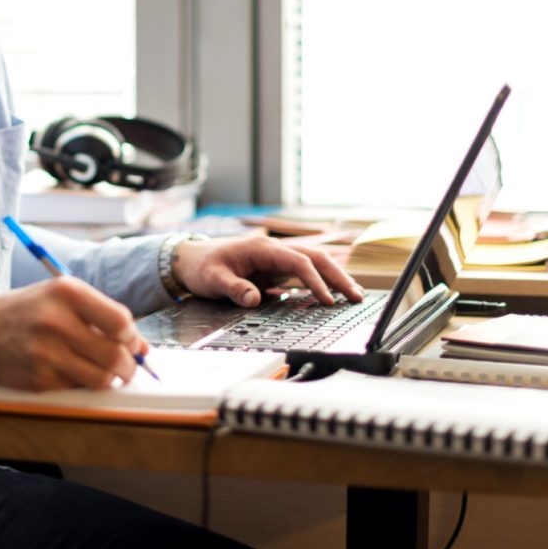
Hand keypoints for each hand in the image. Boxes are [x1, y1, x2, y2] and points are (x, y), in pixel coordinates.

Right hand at [0, 277, 149, 390]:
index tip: (132, 342)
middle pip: (114, 355)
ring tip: (106, 371)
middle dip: (129, 365)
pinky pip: (78, 389)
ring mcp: (45, 353)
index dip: (133, 337)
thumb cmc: (32, 310)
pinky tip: (73, 371)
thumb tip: (143, 348)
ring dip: (111, 379)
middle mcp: (55, 321)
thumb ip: (104, 316)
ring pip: (101, 379)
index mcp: (67, 292)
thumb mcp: (64, 298)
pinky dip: (83, 384)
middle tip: (127, 365)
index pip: (120, 321)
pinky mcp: (38, 380)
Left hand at [170, 235, 364, 307]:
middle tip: (356, 297)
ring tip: (354, 295)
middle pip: (315, 258)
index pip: (298, 262)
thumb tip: (253, 299)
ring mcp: (276, 259)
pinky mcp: (275, 269)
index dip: (315, 280)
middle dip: (337, 276)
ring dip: (334, 277)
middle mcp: (274, 251)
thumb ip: (233, 288)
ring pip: (313, 263)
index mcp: (262, 249)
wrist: (191, 260)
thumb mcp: (212, 279)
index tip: (326, 300)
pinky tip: (333, 295)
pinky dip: (321, 282)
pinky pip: (304, 273)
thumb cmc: (202, 266)